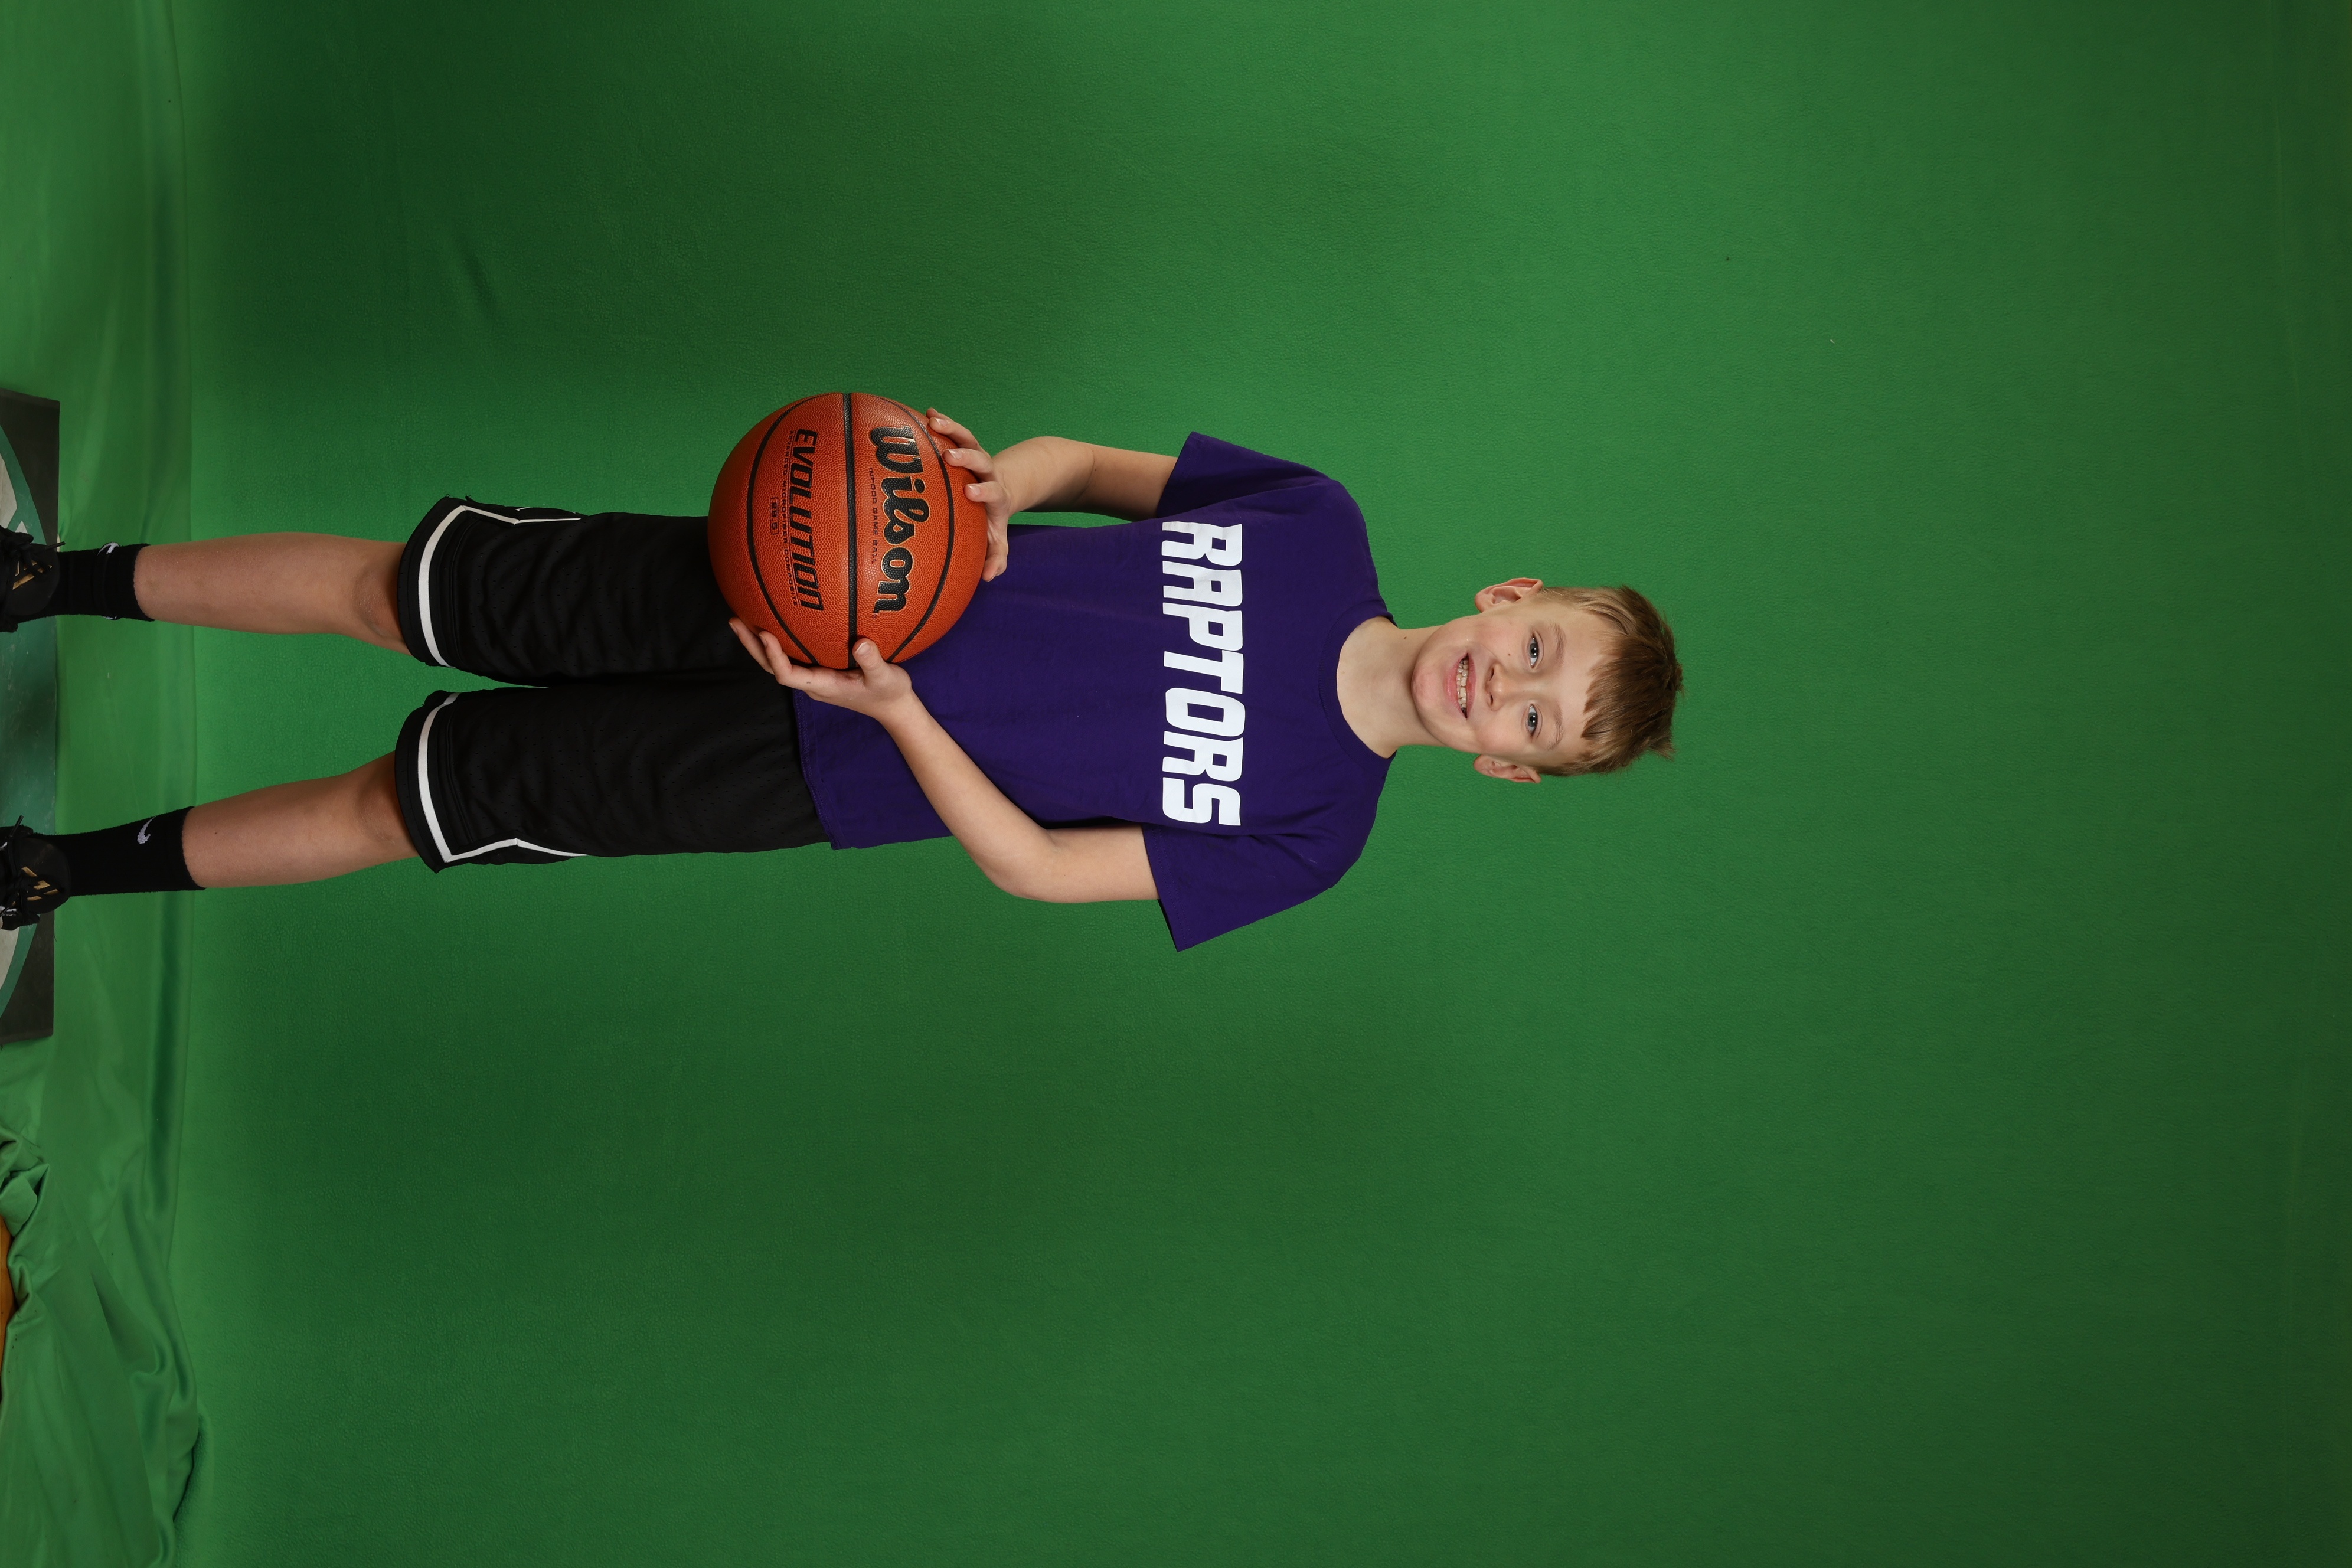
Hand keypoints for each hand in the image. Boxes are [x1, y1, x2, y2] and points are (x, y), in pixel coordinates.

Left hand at [730, 618, 917, 723]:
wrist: (893, 707)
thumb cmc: (890, 693)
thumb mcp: (887, 678)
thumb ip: (873, 662)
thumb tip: (862, 643)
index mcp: (823, 686)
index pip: (787, 674)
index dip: (773, 656)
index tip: (765, 633)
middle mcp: (811, 683)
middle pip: (771, 667)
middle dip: (752, 645)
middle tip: (735, 619)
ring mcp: (813, 678)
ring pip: (777, 662)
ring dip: (757, 643)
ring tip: (742, 618)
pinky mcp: (818, 671)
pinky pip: (790, 656)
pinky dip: (776, 641)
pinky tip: (772, 621)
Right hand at [927, 409, 1014, 580]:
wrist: (1001, 491)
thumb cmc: (991, 520)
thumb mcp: (996, 540)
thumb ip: (995, 557)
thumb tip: (989, 577)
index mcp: (995, 495)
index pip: (992, 491)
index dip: (983, 490)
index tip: (971, 492)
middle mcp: (985, 472)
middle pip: (980, 459)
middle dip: (967, 457)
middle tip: (950, 456)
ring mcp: (974, 455)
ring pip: (966, 439)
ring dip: (952, 429)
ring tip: (933, 420)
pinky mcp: (963, 445)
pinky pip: (953, 432)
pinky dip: (942, 421)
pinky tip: (926, 412)